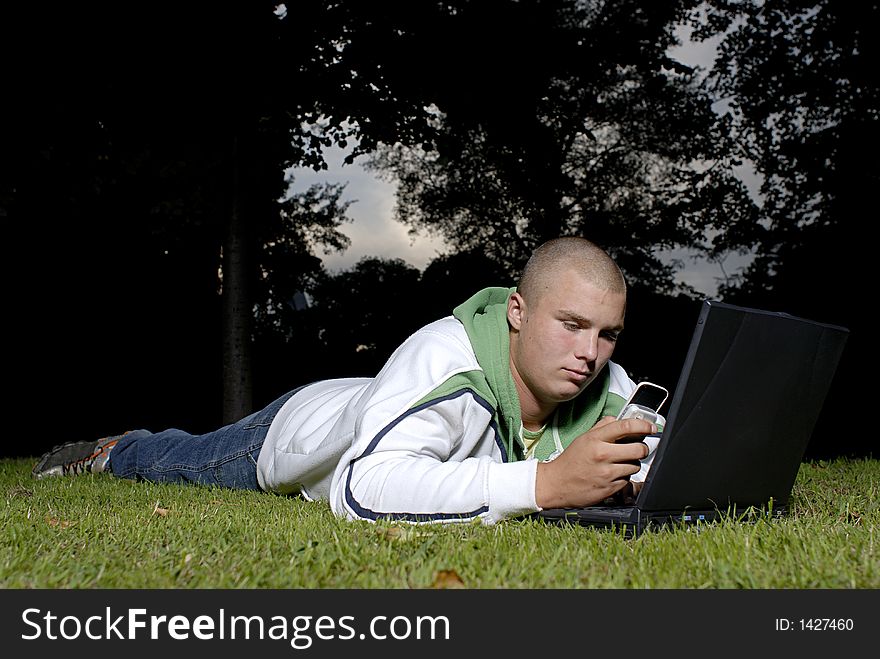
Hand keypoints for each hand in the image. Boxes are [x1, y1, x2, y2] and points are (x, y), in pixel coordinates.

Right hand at [534, 416, 655, 508]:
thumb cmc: (570, 461)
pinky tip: (612, 475)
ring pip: (636, 465)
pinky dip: (624, 477)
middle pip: (639, 448)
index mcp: (595, 439)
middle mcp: (602, 454)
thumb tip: (618, 420)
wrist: (556, 484)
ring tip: (618, 464)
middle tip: (637, 448)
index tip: (651, 427)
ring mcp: (607, 473)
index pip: (626, 427)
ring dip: (632, 464)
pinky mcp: (610, 488)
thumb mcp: (583, 438)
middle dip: (642, 448)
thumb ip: (601, 427)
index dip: (643, 425)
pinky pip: (628, 480)